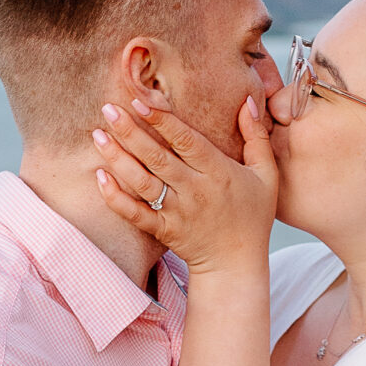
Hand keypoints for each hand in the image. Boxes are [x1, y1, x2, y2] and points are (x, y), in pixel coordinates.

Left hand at [93, 94, 277, 274]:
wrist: (236, 265)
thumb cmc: (253, 217)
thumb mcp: (266, 175)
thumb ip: (256, 137)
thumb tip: (247, 101)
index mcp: (218, 172)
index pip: (186, 140)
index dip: (162, 119)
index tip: (140, 100)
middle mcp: (194, 190)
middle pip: (157, 157)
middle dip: (130, 131)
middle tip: (108, 109)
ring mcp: (176, 212)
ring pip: (142, 182)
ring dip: (118, 158)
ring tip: (98, 135)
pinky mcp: (163, 230)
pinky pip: (135, 213)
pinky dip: (116, 198)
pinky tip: (100, 178)